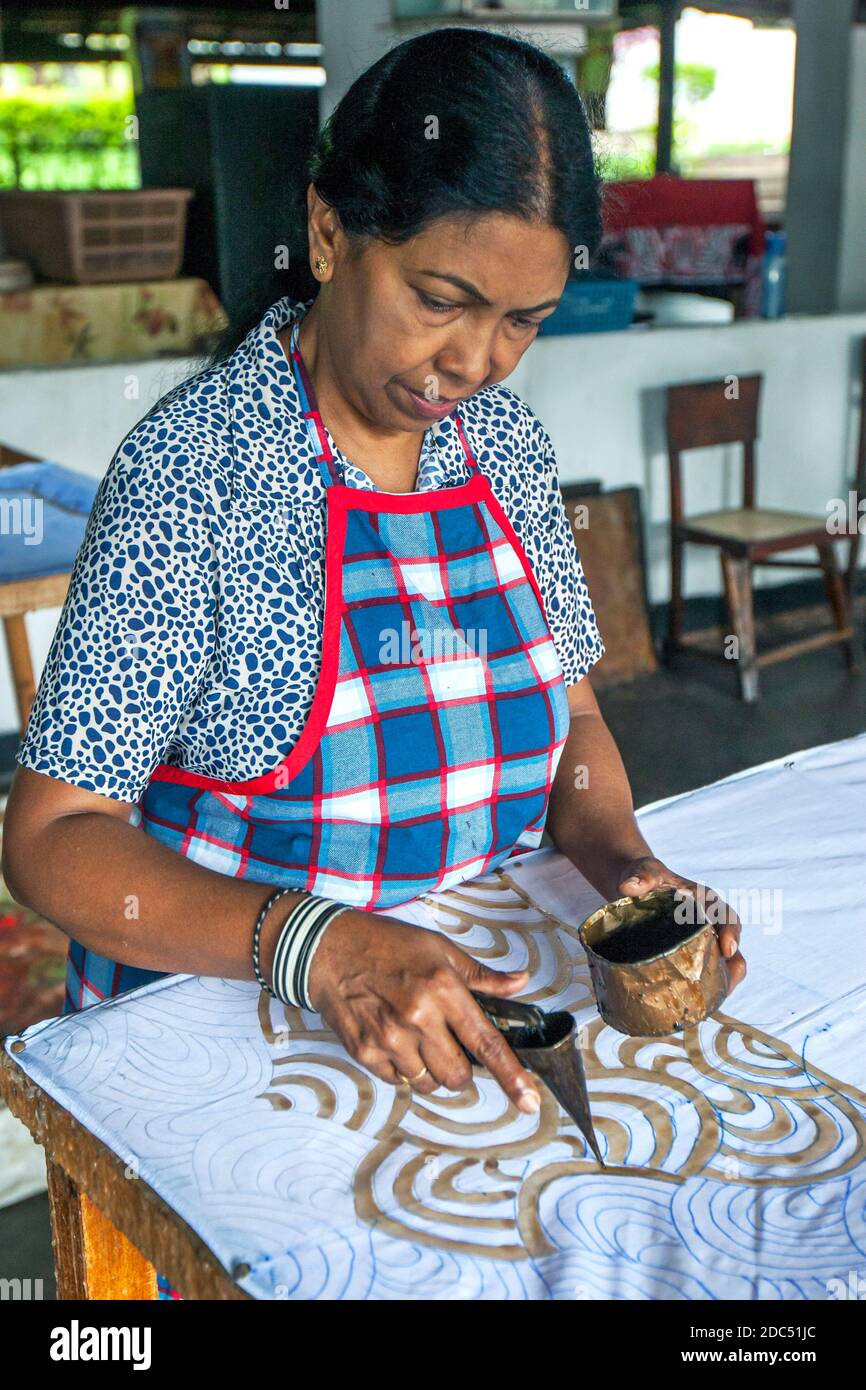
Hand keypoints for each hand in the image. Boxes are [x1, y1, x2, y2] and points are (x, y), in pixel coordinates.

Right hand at [307, 910, 542, 1113]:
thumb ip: (482, 976)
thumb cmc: (387, 945)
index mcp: (443, 988)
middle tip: (447, 1044)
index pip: (486, 1042)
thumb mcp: (440, 949)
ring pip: (428, 1084)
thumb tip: (521, 983)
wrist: (328, 949)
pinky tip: (391, 1038)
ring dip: (429, 1071)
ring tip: (414, 1037)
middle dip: (460, 1069)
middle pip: (458, 1075)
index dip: (511, 1076)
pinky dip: (401, 1068)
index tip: (529, 1102)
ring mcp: (389, 1038)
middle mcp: (418, 1017)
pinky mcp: (364, 1052)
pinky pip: (397, 1081)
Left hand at [614, 855, 746, 994]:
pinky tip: (689, 1002)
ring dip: (720, 983)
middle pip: (732, 948)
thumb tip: (628, 887)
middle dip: (733, 967)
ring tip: (709, 1000)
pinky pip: (700, 974)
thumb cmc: (645, 876)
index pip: (728, 917)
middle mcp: (709, 924)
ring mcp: (699, 942)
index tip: (728, 948)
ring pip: (720, 966)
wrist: (633, 886)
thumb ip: (642, 876)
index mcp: (706, 902)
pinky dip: (700, 988)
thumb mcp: (645, 871)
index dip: (732, 933)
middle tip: (726, 984)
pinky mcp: (686, 956)